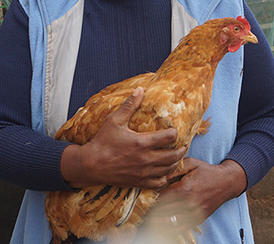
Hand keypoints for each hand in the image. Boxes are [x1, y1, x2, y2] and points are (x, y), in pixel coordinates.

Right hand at [60, 88, 186, 188]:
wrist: (91, 165)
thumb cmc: (102, 142)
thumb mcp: (115, 120)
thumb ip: (129, 105)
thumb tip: (140, 90)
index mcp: (142, 143)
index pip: (169, 137)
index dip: (174, 133)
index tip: (174, 131)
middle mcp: (146, 159)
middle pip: (174, 155)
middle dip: (181, 149)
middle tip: (182, 145)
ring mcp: (143, 173)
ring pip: (169, 169)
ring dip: (175, 162)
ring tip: (175, 156)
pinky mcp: (139, 182)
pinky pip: (159, 183)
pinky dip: (165, 177)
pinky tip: (164, 171)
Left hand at [144, 157, 246, 233]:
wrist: (226, 183)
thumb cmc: (206, 171)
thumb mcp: (190, 163)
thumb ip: (174, 169)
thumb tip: (158, 175)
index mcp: (185, 189)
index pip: (161, 198)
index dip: (151, 199)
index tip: (145, 198)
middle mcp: (189, 204)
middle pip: (163, 212)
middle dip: (152, 210)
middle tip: (144, 209)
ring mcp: (194, 214)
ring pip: (170, 222)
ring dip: (158, 221)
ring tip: (149, 218)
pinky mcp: (198, 220)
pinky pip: (180, 229)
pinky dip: (169, 228)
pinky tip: (162, 225)